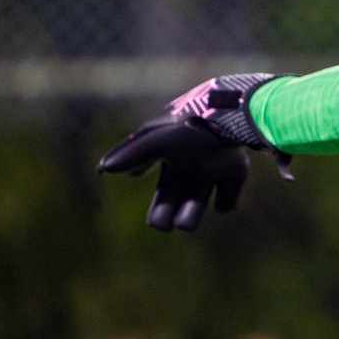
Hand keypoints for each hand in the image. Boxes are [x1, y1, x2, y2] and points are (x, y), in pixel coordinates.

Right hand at [97, 73, 287, 230]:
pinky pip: (229, 194)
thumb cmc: (192, 125)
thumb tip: (103, 169)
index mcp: (169, 153)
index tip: (155, 220)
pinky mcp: (235, 167)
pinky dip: (225, 200)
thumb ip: (133, 154)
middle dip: (166, 214)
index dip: (157, 207)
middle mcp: (189, 161)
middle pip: (174, 196)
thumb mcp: (158, 140)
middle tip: (164, 224)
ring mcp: (213, 165)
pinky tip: (221, 199)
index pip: (159, 187)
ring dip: (190, 214)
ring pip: (198, 200)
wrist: (234, 114)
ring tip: (185, 223)